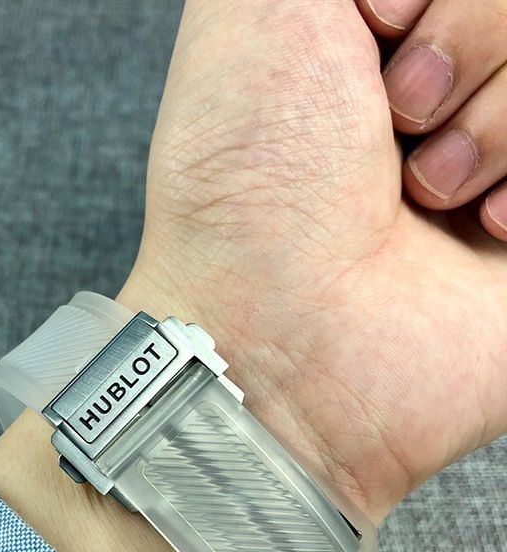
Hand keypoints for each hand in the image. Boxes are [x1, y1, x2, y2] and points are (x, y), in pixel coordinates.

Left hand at [0, 0, 506, 551]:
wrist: (282, 336)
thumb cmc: (251, 177)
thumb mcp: (252, 13)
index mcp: (378, 32)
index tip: (378, 23)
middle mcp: (445, 89)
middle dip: (469, 41)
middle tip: (396, 125)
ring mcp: (497, 154)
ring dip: (497, 125)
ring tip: (424, 193)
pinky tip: (483, 226)